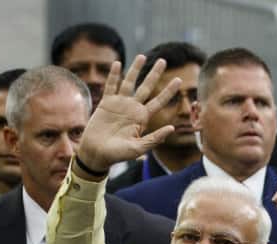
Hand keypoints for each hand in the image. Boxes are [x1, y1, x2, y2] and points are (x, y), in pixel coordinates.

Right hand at [75, 55, 180, 175]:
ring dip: (135, 69)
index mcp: (143, 118)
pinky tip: (118, 63)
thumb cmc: (118, 154)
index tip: (179, 79)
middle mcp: (133, 108)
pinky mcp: (106, 103)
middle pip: (146, 87)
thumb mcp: (139, 148)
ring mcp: (119, 104)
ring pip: (129, 82)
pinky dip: (113, 75)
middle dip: (155, 74)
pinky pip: (111, 86)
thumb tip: (172, 128)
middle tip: (163, 60)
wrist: (97, 153)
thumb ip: (155, 138)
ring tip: (142, 56)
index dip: (169, 91)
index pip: (159, 101)